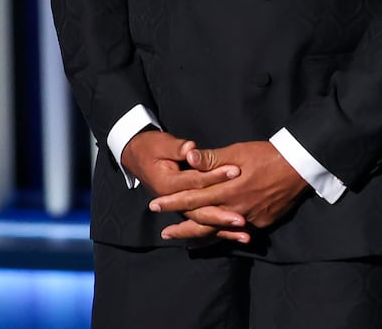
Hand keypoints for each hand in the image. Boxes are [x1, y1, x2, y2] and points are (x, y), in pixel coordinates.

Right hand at [121, 130, 250, 244]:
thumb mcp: (162, 144)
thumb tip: (190, 149)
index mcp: (167, 184)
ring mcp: (179, 208)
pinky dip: (218, 232)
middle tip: (242, 220)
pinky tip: (236, 238)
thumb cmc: (151, 147)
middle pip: (200, 210)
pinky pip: (203, 225)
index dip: (216, 176)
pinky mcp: (186, 209)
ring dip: (223, 231)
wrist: (136, 155)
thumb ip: (178, 148)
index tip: (236, 171)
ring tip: (245, 237)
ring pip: (203, 223)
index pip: (196, 181)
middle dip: (222, 216)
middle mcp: (173, 201)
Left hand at [150, 141, 309, 242]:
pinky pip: (237, 233)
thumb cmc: (267, 155)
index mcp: (227, 189)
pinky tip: (215, 238)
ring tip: (184, 243)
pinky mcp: (261, 222)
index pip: (193, 198)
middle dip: (182, 228)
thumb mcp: (238, 151)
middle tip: (164, 235)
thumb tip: (188, 157)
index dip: (172, 202)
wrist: (299, 166)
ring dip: (200, 237)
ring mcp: (249, 218)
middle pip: (202, 222)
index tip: (154, 205)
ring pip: (219, 232)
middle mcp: (236, 208)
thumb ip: (211, 158)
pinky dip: (223, 237)